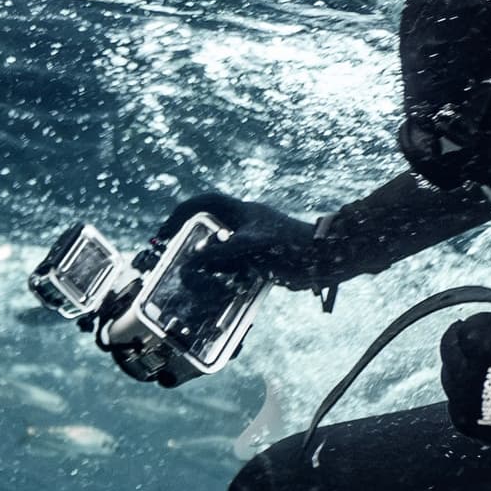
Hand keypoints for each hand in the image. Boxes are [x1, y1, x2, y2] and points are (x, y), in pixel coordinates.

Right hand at [163, 193, 307, 292]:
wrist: (324, 259)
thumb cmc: (291, 246)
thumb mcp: (251, 246)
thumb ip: (221, 252)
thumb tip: (192, 260)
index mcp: (243, 212)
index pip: (205, 203)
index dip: (182, 213)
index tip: (166, 230)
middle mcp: (246, 225)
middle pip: (209, 226)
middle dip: (189, 240)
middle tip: (172, 254)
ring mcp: (253, 242)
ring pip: (220, 248)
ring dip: (205, 260)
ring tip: (191, 274)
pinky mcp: (260, 260)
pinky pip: (233, 265)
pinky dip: (221, 274)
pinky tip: (216, 287)